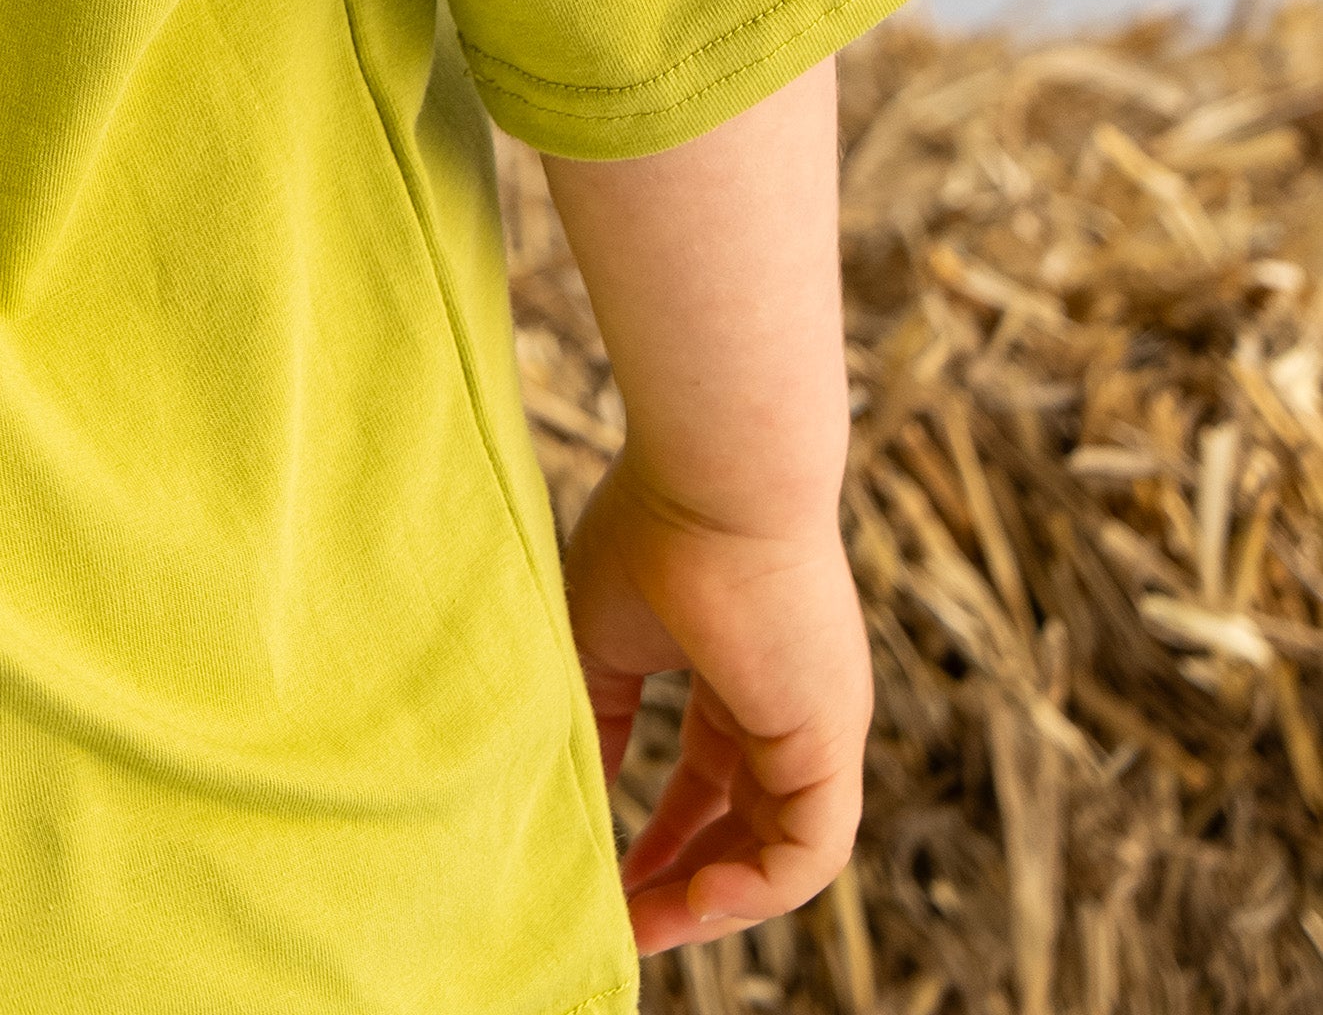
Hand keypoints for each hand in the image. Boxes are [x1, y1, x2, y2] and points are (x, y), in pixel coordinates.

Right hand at [562, 455, 871, 959]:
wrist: (708, 477)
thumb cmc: (650, 532)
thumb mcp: (600, 639)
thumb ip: (594, 721)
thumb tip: (573, 798)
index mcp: (738, 673)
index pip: (710, 780)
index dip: (664, 837)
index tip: (609, 880)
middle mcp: (789, 704)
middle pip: (747, 826)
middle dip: (687, 885)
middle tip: (626, 926)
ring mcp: (817, 724)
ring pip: (783, 850)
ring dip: (719, 901)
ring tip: (651, 927)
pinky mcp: (830, 738)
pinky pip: (811, 849)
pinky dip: (759, 890)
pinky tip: (697, 900)